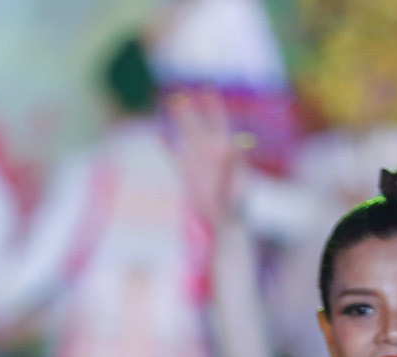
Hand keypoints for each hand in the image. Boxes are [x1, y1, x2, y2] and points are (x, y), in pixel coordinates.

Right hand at [166, 88, 243, 227]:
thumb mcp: (234, 185)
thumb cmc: (233, 208)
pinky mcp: (187, 174)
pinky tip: (159, 134)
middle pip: (199, 124)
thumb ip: (233, 163)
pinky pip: (175, 155)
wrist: (222, 227)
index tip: (208, 88)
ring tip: (170, 100)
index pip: (219, 122)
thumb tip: (237, 141)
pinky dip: (167, 145)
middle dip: (191, 107)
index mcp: (225, 152)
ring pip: (186, 135)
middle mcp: (211, 152)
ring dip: (179, 120)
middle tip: (182, 89)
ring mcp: (198, 162)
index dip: (213, 106)